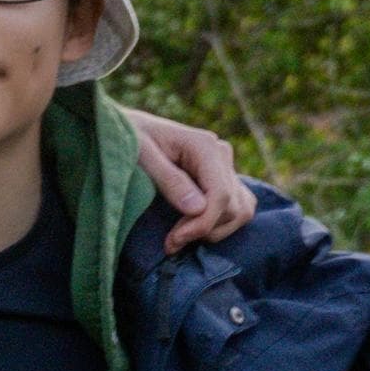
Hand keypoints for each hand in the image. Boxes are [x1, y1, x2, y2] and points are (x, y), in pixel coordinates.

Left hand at [127, 110, 255, 249]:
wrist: (130, 129)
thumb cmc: (129, 139)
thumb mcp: (142, 157)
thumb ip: (169, 181)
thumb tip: (198, 209)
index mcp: (204, 146)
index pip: (220, 195)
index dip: (201, 224)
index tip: (174, 241)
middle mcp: (221, 154)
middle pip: (231, 207)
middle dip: (201, 229)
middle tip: (170, 241)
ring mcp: (225, 165)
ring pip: (240, 211)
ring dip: (214, 230)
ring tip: (181, 235)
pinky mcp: (224, 177)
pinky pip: (239, 207)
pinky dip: (222, 224)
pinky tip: (195, 227)